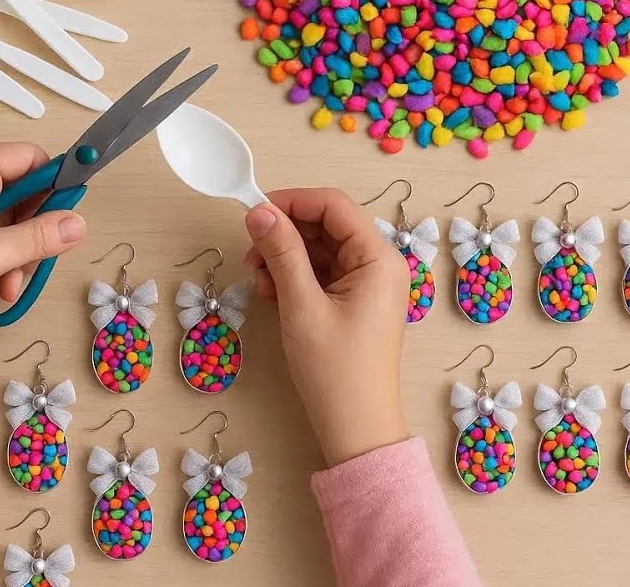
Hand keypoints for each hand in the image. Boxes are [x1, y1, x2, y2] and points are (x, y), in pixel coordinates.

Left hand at [0, 143, 87, 350]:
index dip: (55, 185)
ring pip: (9, 219)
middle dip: (34, 231)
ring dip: (18, 254)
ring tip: (9, 286)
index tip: (68, 218)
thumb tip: (80, 223)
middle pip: (24, 192)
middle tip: (35, 263)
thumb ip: (40, 236)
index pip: (32, 158)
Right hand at [244, 188, 408, 465]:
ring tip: (258, 281)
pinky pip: (322, 273)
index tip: (253, 214)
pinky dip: (294, 276)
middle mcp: (379, 264)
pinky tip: (271, 293)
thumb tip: (259, 212)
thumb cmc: (334, 371)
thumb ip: (281, 253)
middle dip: (284, 233)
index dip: (291, 201)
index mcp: (378, 259)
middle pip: (326, 225)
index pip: (333, 206)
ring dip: (285, 257)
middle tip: (250, 254)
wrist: (356, 428)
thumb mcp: (301, 306)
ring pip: (320, 249)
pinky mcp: (355, 302)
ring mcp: (368, 284)